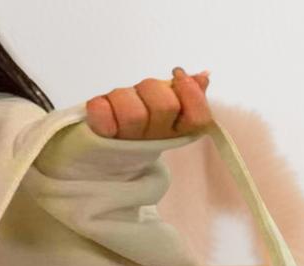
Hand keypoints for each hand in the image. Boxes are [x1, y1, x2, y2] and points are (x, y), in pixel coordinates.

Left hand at [86, 66, 211, 139]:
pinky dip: (100, 107)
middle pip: (165, 106)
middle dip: (153, 89)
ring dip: (125, 97)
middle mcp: (156, 138)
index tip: (178, 77)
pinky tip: (101, 108)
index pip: (198, 118)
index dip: (191, 94)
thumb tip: (203, 76)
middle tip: (143, 93)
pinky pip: (102, 114)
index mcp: (175, 130)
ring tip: (119, 102)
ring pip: (134, 112)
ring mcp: (129, 140)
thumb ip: (187, 92)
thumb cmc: (138, 123)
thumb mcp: (166, 106)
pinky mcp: (102, 137)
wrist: (105, 150)